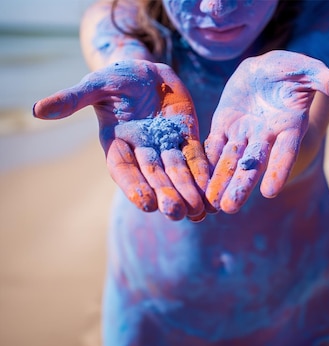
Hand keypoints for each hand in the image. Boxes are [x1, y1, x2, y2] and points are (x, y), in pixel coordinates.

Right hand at [33, 60, 211, 220]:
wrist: (147, 71)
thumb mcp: (96, 84)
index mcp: (116, 144)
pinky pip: (196, 159)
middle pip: (155, 177)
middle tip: (177, 213)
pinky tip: (213, 192)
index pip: (124, 171)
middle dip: (166, 194)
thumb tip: (38, 110)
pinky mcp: (186, 138)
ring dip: (188, 191)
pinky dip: (204, 175)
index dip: (134, 186)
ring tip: (199, 211)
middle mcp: (142, 151)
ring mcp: (166, 146)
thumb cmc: (117, 77)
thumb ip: (74, 99)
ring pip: (177, 172)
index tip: (146, 204)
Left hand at [205, 50, 328, 212]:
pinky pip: (214, 147)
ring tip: (209, 204)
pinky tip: (197, 182)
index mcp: (289, 126)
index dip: (278, 169)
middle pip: (253, 164)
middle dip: (241, 184)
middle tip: (228, 208)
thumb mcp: (314, 71)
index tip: (270, 191)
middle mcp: (266, 136)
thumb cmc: (294, 70)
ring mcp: (244, 134)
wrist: (267, 70)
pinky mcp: (225, 128)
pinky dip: (206, 164)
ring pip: (231, 161)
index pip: (284, 151)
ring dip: (220, 181)